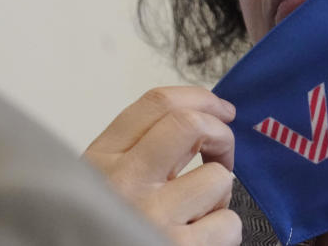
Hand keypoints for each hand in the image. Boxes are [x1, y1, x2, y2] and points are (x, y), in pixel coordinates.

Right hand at [84, 87, 240, 245]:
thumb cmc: (100, 233)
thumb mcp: (99, 185)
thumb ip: (135, 155)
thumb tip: (196, 122)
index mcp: (101, 161)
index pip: (155, 103)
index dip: (199, 97)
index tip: (220, 107)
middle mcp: (123, 183)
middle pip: (189, 124)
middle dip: (220, 132)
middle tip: (222, 150)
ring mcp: (151, 217)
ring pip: (218, 177)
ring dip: (220, 196)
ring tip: (199, 215)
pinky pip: (228, 223)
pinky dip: (224, 232)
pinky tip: (200, 242)